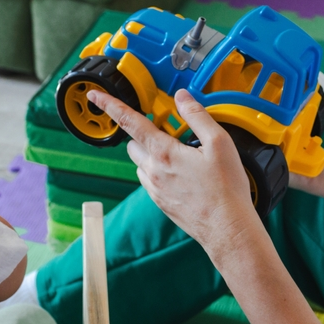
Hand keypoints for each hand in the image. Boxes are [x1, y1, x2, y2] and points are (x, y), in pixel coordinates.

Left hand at [87, 88, 261, 250]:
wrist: (227, 228)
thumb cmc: (226, 189)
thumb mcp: (220, 143)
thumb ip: (197, 116)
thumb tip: (182, 98)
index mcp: (164, 153)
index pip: (130, 122)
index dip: (110, 105)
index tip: (95, 96)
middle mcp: (153, 171)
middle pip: (133, 143)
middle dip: (144, 134)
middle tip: (170, 133)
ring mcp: (155, 189)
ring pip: (141, 164)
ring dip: (152, 155)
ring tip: (181, 157)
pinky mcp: (160, 203)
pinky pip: (150, 181)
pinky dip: (158, 172)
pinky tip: (182, 176)